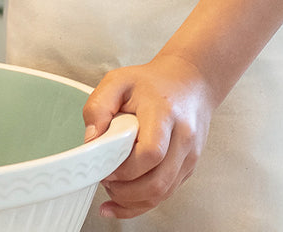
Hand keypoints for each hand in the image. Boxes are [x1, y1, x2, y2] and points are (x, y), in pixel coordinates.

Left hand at [83, 53, 214, 219]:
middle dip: (126, 192)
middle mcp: (183, 136)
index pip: (151, 153)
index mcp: (165, 113)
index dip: (125, 169)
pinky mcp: (189, 166)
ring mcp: (190, 154)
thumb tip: (91, 141)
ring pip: (163, 193)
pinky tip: (122, 201)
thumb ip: (99, 106)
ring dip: (133, 201)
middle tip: (106, 181)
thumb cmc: (153, 82)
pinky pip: (167, 194)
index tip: (106, 167)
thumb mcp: (119, 80)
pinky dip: (142, 203)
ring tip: (113, 190)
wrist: (191, 80)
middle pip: (158, 182)